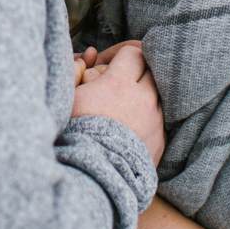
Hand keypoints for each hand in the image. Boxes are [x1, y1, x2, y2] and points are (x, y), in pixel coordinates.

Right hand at [71, 43, 164, 165]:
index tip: (107, 63)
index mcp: (120, 83)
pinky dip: (148, 116)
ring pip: (157, 94)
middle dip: (135, 70)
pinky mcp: (160, 140)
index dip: (119, 54)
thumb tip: (86, 57)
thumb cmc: (75, 134)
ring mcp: (155, 120)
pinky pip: (160, 118)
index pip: (132, 52)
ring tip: (124, 102)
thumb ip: (76, 72)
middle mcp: (143, 98)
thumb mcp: (68, 99)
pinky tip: (131, 123)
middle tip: (118, 78)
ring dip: (143, 93)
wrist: (94, 176)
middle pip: (149, 70)